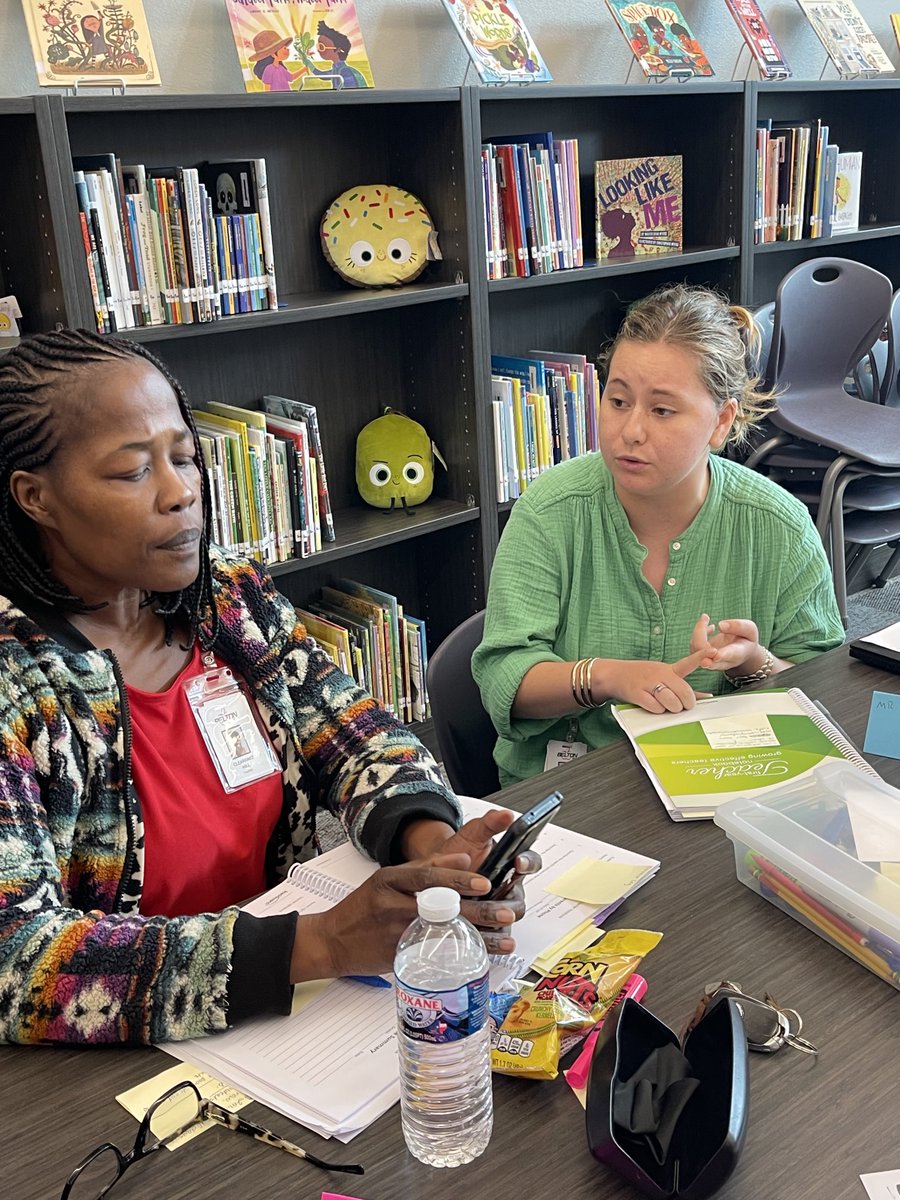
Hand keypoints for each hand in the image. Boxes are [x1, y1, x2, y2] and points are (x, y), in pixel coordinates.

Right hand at [291, 855, 500, 981]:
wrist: (331, 940)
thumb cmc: (363, 907)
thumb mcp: (388, 878)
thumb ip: (425, 867)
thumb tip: (464, 858)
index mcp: (389, 879)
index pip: (428, 875)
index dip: (458, 878)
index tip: (485, 882)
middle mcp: (391, 904)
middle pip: (441, 906)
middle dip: (477, 911)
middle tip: (504, 911)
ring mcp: (394, 933)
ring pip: (443, 933)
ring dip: (477, 937)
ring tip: (503, 938)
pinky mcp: (398, 957)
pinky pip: (434, 954)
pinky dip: (459, 955)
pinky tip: (480, 956)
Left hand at [402, 810, 541, 949]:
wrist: (435, 875)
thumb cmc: (457, 854)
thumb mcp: (471, 834)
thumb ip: (489, 823)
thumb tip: (506, 814)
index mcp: (510, 864)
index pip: (531, 862)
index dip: (528, 862)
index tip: (518, 860)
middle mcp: (508, 888)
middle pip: (520, 897)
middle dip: (511, 898)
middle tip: (500, 898)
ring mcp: (499, 909)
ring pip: (508, 918)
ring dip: (500, 918)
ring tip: (490, 918)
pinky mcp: (488, 927)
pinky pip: (496, 936)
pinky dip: (493, 940)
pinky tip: (486, 939)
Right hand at [603, 647, 712, 713]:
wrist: (614, 675)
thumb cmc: (641, 677)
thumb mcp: (663, 676)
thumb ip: (683, 687)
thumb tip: (707, 696)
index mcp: (669, 669)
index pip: (689, 662)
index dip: (702, 656)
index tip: (714, 651)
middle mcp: (660, 674)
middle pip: (685, 693)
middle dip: (685, 704)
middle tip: (681, 705)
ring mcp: (649, 683)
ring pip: (672, 702)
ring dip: (671, 709)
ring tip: (664, 705)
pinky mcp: (638, 693)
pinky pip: (656, 707)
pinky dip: (657, 711)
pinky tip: (652, 706)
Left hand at [690, 613, 762, 674]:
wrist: (741, 651)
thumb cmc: (746, 639)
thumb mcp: (750, 630)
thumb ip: (739, 627)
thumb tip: (720, 625)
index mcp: (738, 654)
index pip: (730, 656)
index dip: (722, 655)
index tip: (716, 654)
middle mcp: (722, 660)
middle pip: (709, 658)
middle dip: (703, 652)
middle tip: (703, 626)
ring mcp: (709, 659)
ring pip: (697, 650)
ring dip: (699, 632)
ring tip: (706, 617)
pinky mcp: (700, 655)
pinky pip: (694, 644)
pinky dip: (698, 631)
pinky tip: (708, 625)